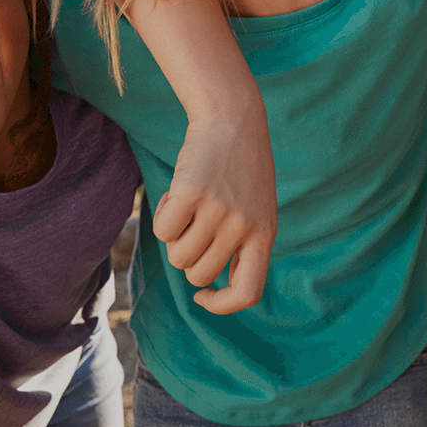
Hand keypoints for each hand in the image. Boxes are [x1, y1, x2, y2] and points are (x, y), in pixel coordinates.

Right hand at [155, 98, 275, 313]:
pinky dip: (162, 215)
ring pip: (177, 256)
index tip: (203, 295)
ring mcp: (218, 212)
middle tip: (194, 227)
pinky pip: (161, 230)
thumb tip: (207, 283)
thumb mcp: (256, 211)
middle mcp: (244, 228)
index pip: (247, 293)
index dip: (222, 304)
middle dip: (188, 257)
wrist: (234, 121)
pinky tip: (177, 195)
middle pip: (197, 274)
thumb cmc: (240, 172)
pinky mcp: (192, 193)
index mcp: (264, 236)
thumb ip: (242, 246)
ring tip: (189, 207)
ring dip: (174, 237)